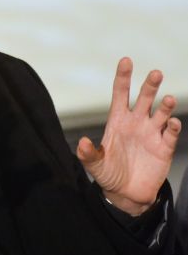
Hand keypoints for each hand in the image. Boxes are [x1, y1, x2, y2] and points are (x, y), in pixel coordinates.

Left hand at [77, 57, 180, 215]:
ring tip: (168, 99)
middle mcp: (136, 122)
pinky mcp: (163, 148)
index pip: (121, 93)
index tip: (126, 60)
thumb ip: (88, 154)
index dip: (123, 77)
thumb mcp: (95, 165)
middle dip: (150, 85)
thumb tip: (82, 143)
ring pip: (161, 113)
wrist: (126, 194)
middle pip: (145, 98)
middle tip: (155, 73)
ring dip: (166, 105)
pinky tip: (172, 122)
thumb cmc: (109, 173)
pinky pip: (170, 134)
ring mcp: (151, 134)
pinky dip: (172, 127)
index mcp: (118, 120)